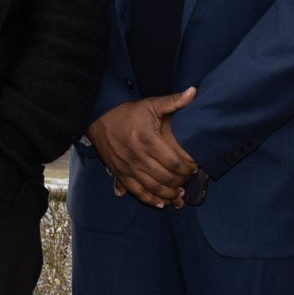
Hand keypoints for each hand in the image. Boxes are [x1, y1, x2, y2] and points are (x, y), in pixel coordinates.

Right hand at [88, 89, 199, 208]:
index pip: (174, 162)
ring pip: (152, 188)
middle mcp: (137, 156)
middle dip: (180, 183)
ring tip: (179, 195)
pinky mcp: (119, 173)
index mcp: (147, 140)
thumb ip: (174, 101)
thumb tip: (194, 91)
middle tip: (188, 181)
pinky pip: (136, 191)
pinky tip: (162, 203)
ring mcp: (127, 167)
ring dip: (168, 194)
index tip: (195, 167)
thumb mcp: (150, 104)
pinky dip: (150, 199)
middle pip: (165, 178)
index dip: (187, 168)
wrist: (98, 118)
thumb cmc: (127, 112)